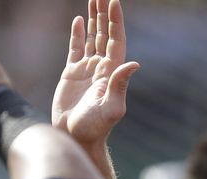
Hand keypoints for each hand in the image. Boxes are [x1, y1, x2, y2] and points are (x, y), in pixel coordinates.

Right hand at [51, 0, 138, 150]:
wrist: (76, 137)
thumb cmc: (95, 128)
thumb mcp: (110, 108)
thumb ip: (120, 86)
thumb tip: (134, 64)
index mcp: (112, 73)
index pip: (116, 41)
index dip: (115, 22)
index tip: (114, 2)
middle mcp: (102, 68)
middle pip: (105, 34)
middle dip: (105, 14)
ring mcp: (87, 69)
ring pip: (92, 37)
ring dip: (94, 19)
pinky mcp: (72, 74)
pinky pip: (76, 48)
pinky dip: (78, 34)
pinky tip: (80, 21)